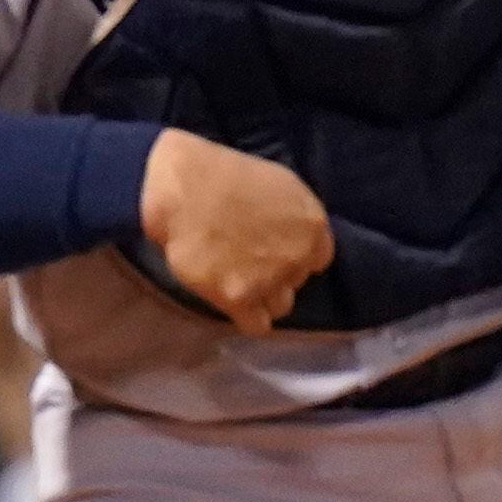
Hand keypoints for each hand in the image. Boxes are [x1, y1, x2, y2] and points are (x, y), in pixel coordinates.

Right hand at [138, 128, 334, 333]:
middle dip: (277, 274)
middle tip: (249, 261)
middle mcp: (298, 256)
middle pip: (295, 281)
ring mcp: (270, 280)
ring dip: (263, 297)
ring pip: (280, 305)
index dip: (295, 257)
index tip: (275, 251)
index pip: (317, 259)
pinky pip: (257, 325)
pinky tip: (234, 304)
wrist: (184, 189)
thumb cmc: (227, 176)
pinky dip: (248, 318)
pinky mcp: (239, 298)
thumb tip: (294, 238)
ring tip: (239, 282)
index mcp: (313, 226)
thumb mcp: (280, 185)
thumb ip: (295, 219)